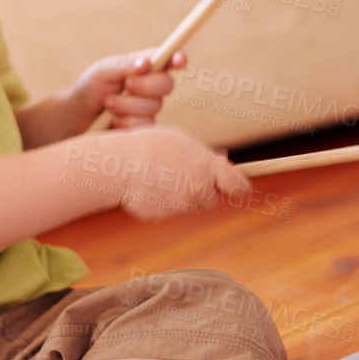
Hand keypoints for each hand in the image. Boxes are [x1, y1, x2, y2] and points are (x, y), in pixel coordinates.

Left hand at [71, 50, 185, 129]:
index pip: (168, 60)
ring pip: (153, 107)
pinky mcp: (145, 129)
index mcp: (145, 67)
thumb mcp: (103, 71)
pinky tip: (114, 121)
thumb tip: (147, 63)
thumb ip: (125, 65)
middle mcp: (152, 87)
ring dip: (127, 106)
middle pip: (168, 84)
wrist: (77, 118)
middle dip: (146, 85)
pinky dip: (126, 122)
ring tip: (109, 105)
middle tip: (126, 85)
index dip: (178, 59)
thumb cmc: (90, 89)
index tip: (179, 60)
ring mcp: (150, 109)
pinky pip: (145, 126)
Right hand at [107, 127, 250, 221]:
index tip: (237, 187)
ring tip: (161, 176)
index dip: (240, 187)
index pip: (239, 187)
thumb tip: (226, 162)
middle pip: (212, 198)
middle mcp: (197, 189)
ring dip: (183, 196)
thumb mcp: (182, 142)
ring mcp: (180, 206)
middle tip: (183, 173)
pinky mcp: (163, 217)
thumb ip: (206, 156)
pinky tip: (149, 187)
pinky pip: (170, 212)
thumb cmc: (151, 145)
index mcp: (206, 167)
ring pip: (190, 206)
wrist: (118, 164)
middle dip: (204, 189)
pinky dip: (163, 203)